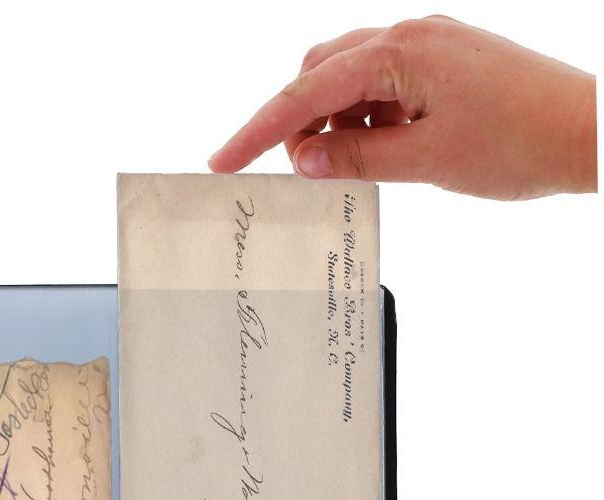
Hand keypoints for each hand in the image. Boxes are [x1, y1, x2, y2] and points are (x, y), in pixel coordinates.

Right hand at [209, 15, 596, 198]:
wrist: (589, 130)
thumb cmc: (519, 143)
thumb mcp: (425, 161)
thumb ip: (356, 158)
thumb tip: (304, 161)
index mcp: (401, 52)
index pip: (306, 93)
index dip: (258, 131)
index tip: (222, 161)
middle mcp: (411, 36)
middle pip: (320, 71)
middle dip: (299, 122)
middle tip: (308, 171)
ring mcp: (429, 46)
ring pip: (349, 79)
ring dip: (336, 124)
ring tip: (355, 166)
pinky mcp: (444, 64)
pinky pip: (383, 86)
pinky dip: (368, 120)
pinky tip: (384, 150)